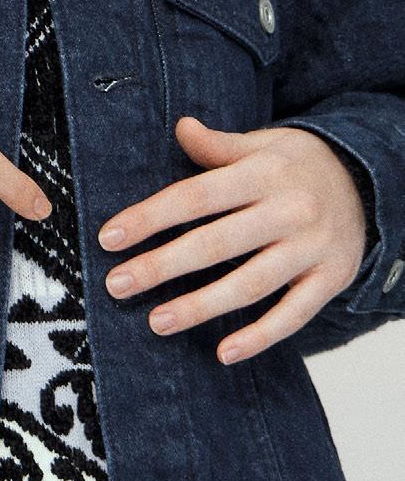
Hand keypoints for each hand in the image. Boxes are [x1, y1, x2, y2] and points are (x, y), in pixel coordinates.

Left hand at [97, 115, 369, 362]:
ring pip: (250, 284)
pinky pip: (293, 315)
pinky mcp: (330, 279)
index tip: (109, 238)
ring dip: (200, 306)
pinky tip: (224, 353)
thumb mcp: (262, 145)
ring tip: (156, 322)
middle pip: (216, 244)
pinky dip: (260, 337)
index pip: (195, 197)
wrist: (370, 183)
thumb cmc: (297, 165)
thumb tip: (181, 127)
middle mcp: (289, 211)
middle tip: (117, 285)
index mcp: (264, 173)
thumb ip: (218, 146)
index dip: (150, 218)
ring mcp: (311, 249)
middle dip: (161, 266)